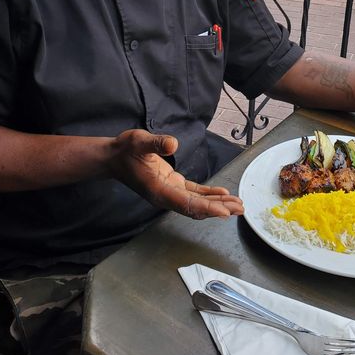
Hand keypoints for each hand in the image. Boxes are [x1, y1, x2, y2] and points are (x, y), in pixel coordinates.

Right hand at [109, 129, 243, 218]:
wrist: (114, 158)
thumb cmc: (125, 150)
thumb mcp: (138, 142)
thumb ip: (156, 144)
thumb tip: (173, 144)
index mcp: (159, 190)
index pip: (187, 203)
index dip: (206, 208)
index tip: (224, 212)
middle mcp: (166, 196)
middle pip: (196, 207)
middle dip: (219, 208)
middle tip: (240, 208)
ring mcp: (170, 192)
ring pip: (197, 203)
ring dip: (217, 204)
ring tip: (237, 204)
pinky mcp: (172, 185)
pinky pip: (193, 194)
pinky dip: (208, 195)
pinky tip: (222, 194)